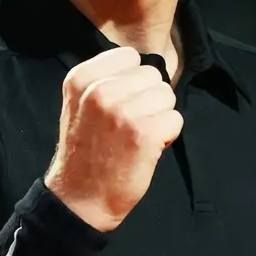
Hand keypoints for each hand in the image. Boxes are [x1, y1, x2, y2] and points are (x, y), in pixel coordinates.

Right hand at [44, 47, 182, 231]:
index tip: (121, 102)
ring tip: (138, 136)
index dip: (134, 80)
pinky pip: (176, 119)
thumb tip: (144, 67)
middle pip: (153, 75)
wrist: (80, 199)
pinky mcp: (144, 133)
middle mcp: (100, 91)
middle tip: (130, 125)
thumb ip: (105, 80)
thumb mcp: (80, 104)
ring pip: (167, 95)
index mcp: (80, 79)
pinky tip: (148, 148)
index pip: (130, 56)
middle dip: (149, 99)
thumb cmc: (86, 151)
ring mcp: (123, 111)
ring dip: (160, 116)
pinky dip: (168, 135)